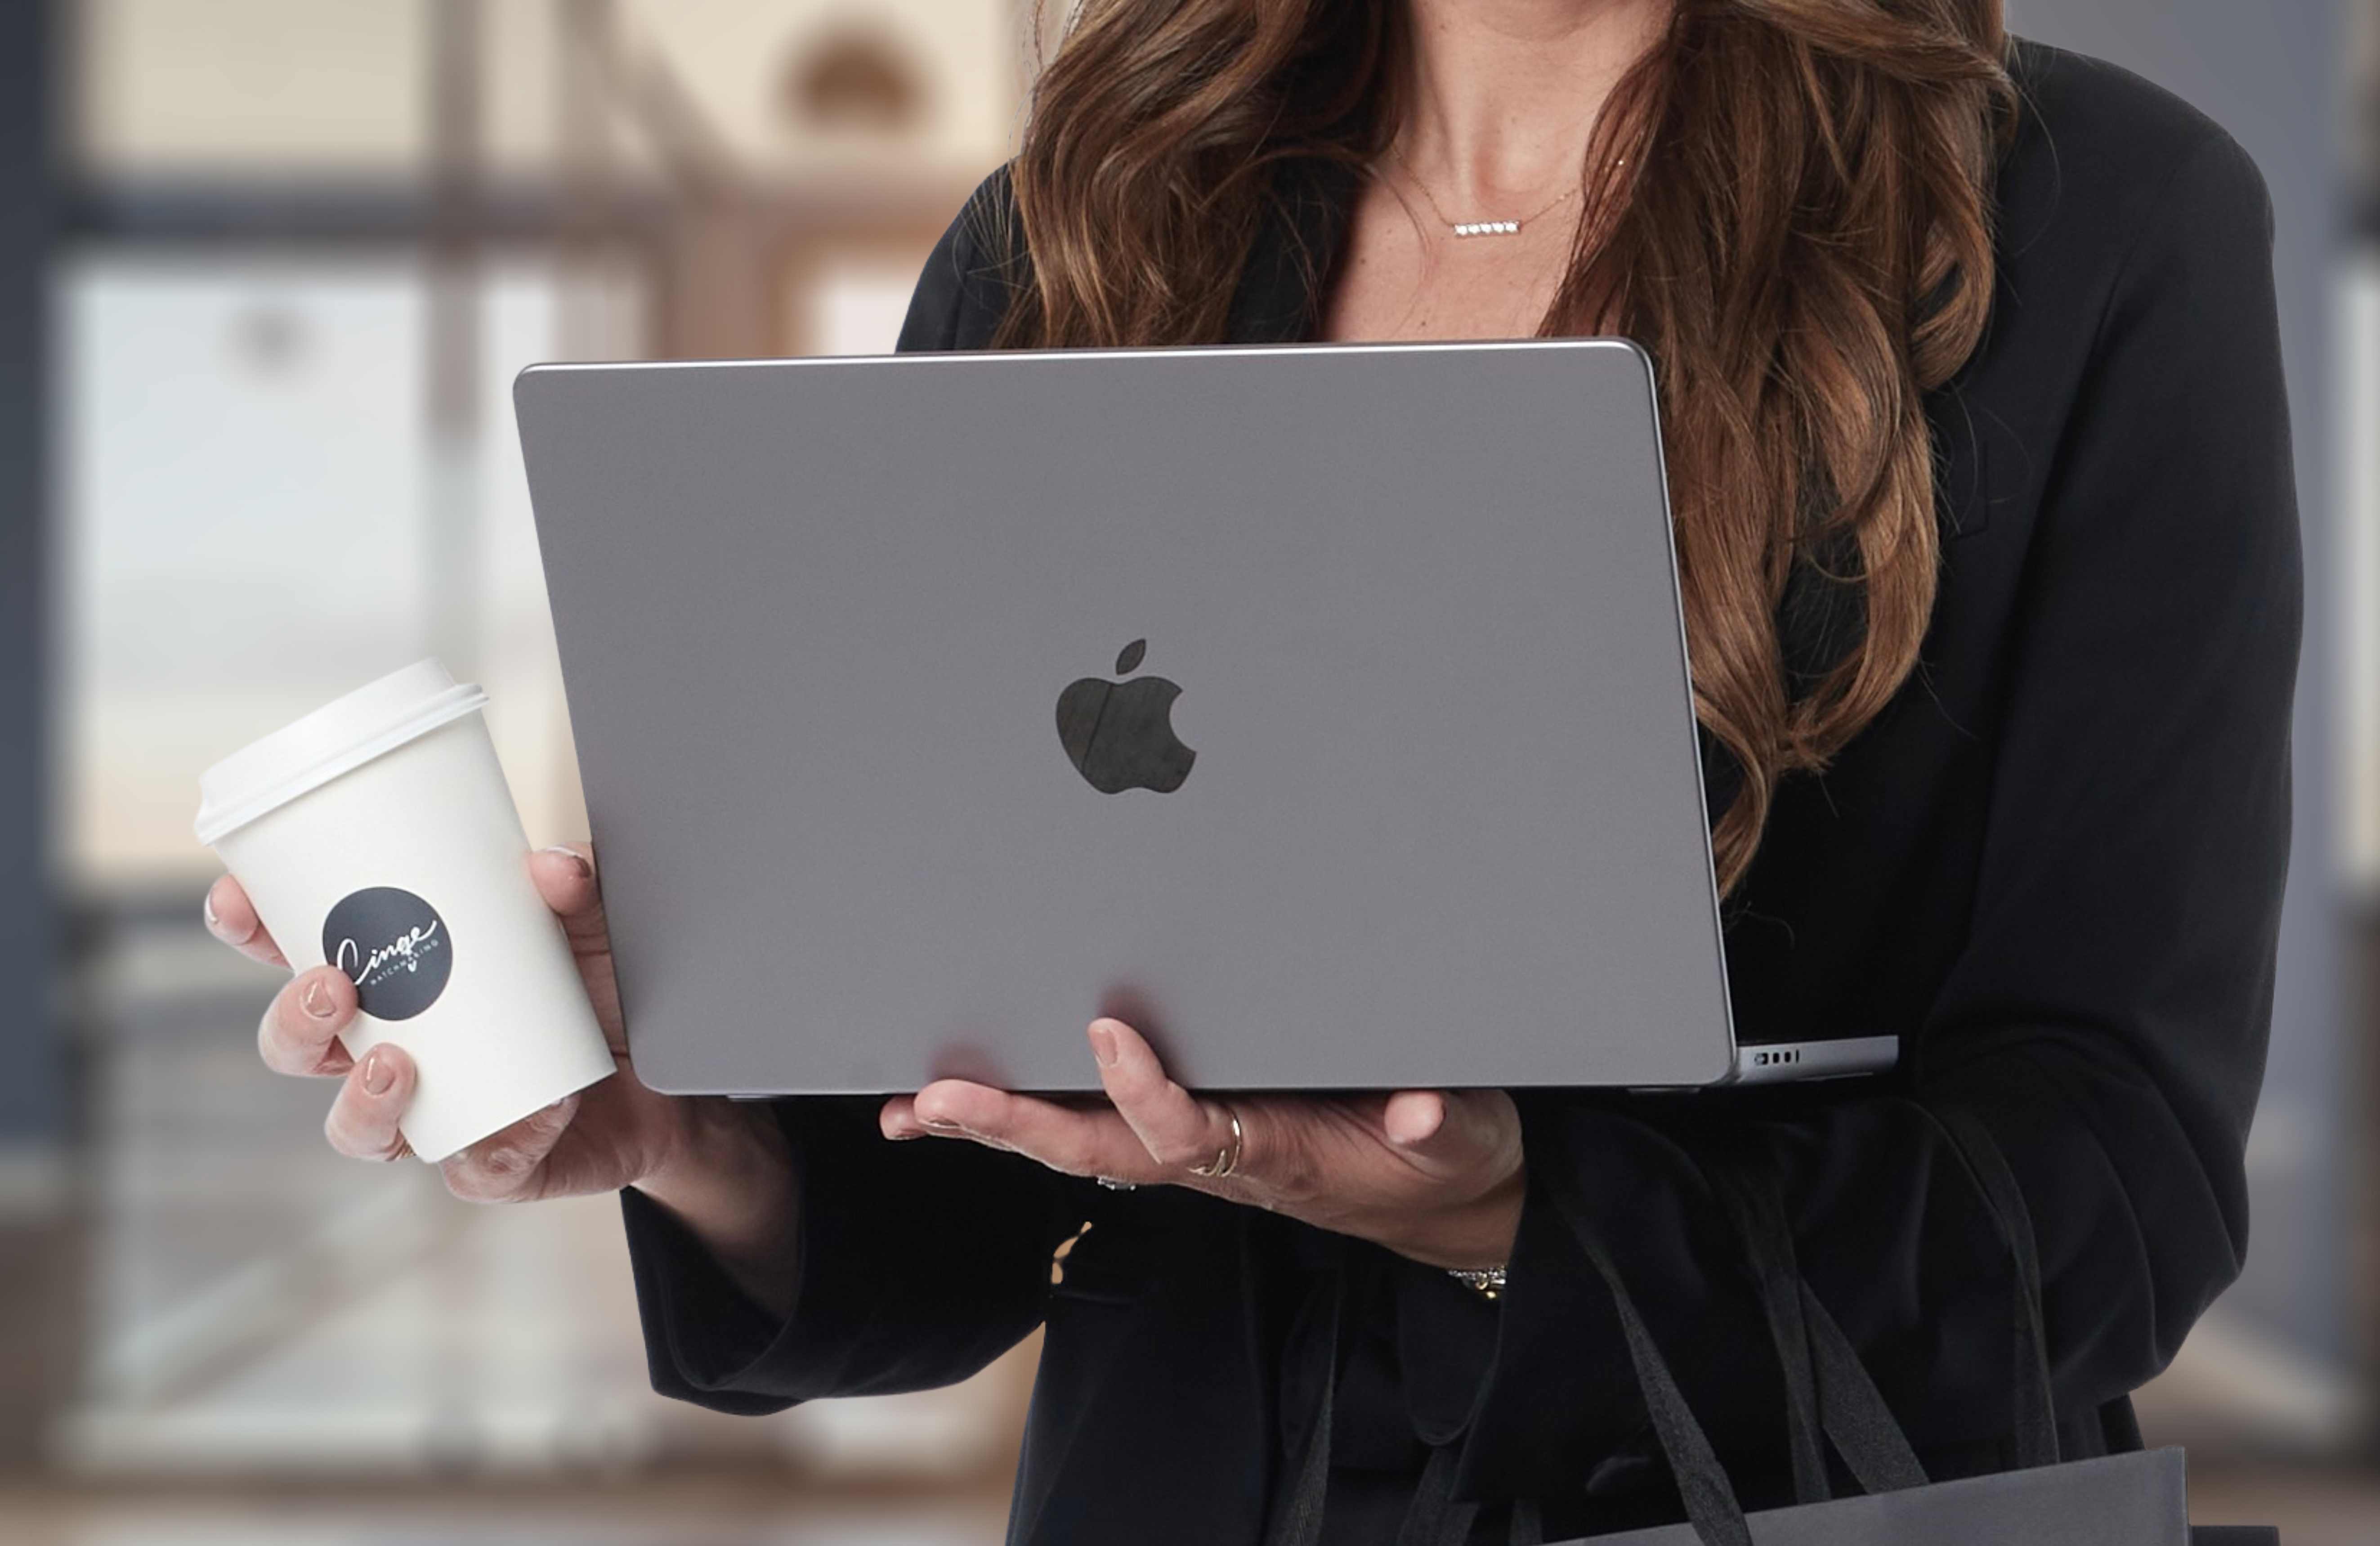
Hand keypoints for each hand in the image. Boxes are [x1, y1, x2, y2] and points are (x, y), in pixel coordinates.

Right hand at [212, 847, 797, 1307]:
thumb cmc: (604, 983)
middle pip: (298, 1050)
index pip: (296, 953)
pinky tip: (533, 1115)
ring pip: (354, 1128)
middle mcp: (397, 1050)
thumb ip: (577, 884)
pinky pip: (475, 1170)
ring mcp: (438, 1114)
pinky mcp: (497, 1166)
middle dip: (293, 1022)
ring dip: (360, 1101)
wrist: (675, 1073)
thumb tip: (548, 867)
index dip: (254, 930)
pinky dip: (496, 1147)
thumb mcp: (594, 920)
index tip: (239, 901)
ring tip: (396, 1063)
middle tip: (330, 985)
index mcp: (398, 978)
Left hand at [880, 1019, 1524, 1270]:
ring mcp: (1196, 1145)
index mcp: (1275, 1150)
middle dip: (1014, 1123)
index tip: (1107, 1029)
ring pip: (1082, 1137)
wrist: (1439, 1192)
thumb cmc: (1443, 1155)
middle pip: (1100, 1145)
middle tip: (933, 1099)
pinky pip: (1096, 1120)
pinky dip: (1027, 1112)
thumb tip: (1418, 1110)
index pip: (1191, 1127)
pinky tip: (967, 1100)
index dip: (1145, 1088)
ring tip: (912, 1104)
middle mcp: (1217, 1154)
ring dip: (996, 1123)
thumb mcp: (1460, 1136)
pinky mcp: (1193, 1126)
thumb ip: (1440, 1121)